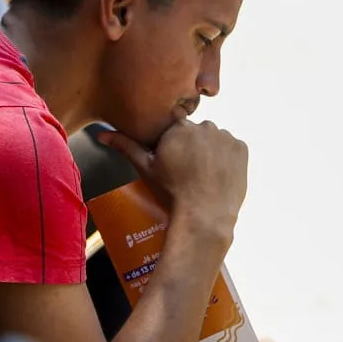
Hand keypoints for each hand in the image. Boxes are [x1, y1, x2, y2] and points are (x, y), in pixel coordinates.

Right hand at [99, 121, 248, 235]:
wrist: (204, 216)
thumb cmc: (171, 192)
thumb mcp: (146, 168)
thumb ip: (126, 146)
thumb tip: (101, 134)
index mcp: (178, 127)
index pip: (176, 125)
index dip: (176, 143)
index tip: (176, 160)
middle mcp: (203, 125)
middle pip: (197, 132)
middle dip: (193, 146)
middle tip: (189, 172)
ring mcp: (225, 136)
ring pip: (215, 139)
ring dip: (211, 151)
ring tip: (205, 175)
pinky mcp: (242, 148)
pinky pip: (232, 147)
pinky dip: (227, 158)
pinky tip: (218, 175)